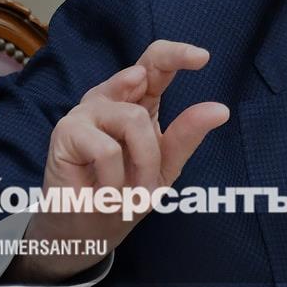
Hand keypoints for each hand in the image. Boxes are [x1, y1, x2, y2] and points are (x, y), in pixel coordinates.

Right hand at [4, 40, 229, 282]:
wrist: (90, 232)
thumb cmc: (125, 194)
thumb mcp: (166, 167)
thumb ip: (187, 136)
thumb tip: (220, 109)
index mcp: (137, 103)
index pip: (156, 66)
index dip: (178, 54)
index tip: (203, 57)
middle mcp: (112, 99)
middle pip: (142, 67)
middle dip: (172, 61)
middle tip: (200, 63)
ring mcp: (87, 112)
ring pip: (133, 119)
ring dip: (142, 164)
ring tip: (131, 189)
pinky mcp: (66, 130)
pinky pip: (107, 149)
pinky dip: (114, 179)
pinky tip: (104, 191)